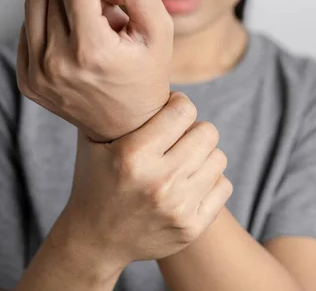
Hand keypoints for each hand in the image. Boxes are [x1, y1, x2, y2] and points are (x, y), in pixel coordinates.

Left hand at [16, 0, 172, 142]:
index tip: (115, 5)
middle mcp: (56, 64)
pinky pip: (25, 29)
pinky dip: (48, 30)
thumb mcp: (158, 29)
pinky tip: (71, 48)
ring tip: (86, 32)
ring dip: (61, 8)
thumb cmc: (146, 74)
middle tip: (104, 21)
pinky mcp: (26, 82)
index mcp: (91, 50)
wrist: (126, 126)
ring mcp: (36, 75)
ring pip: (35, 4)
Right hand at [56, 92, 232, 267]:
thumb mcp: (92, 142)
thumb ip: (114, 109)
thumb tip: (140, 74)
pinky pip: (223, 185)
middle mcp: (159, 181)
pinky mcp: (191, 227)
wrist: (95, 240)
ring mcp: (178, 207)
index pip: (183, 110)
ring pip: (218, 158)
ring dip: (202, 155)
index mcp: (133, 155)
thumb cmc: (94, 181)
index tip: (169, 111)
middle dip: (192, 130)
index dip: (178, 104)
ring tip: (181, 160)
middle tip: (177, 138)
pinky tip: (188, 183)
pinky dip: (209, 181)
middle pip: (207, 132)